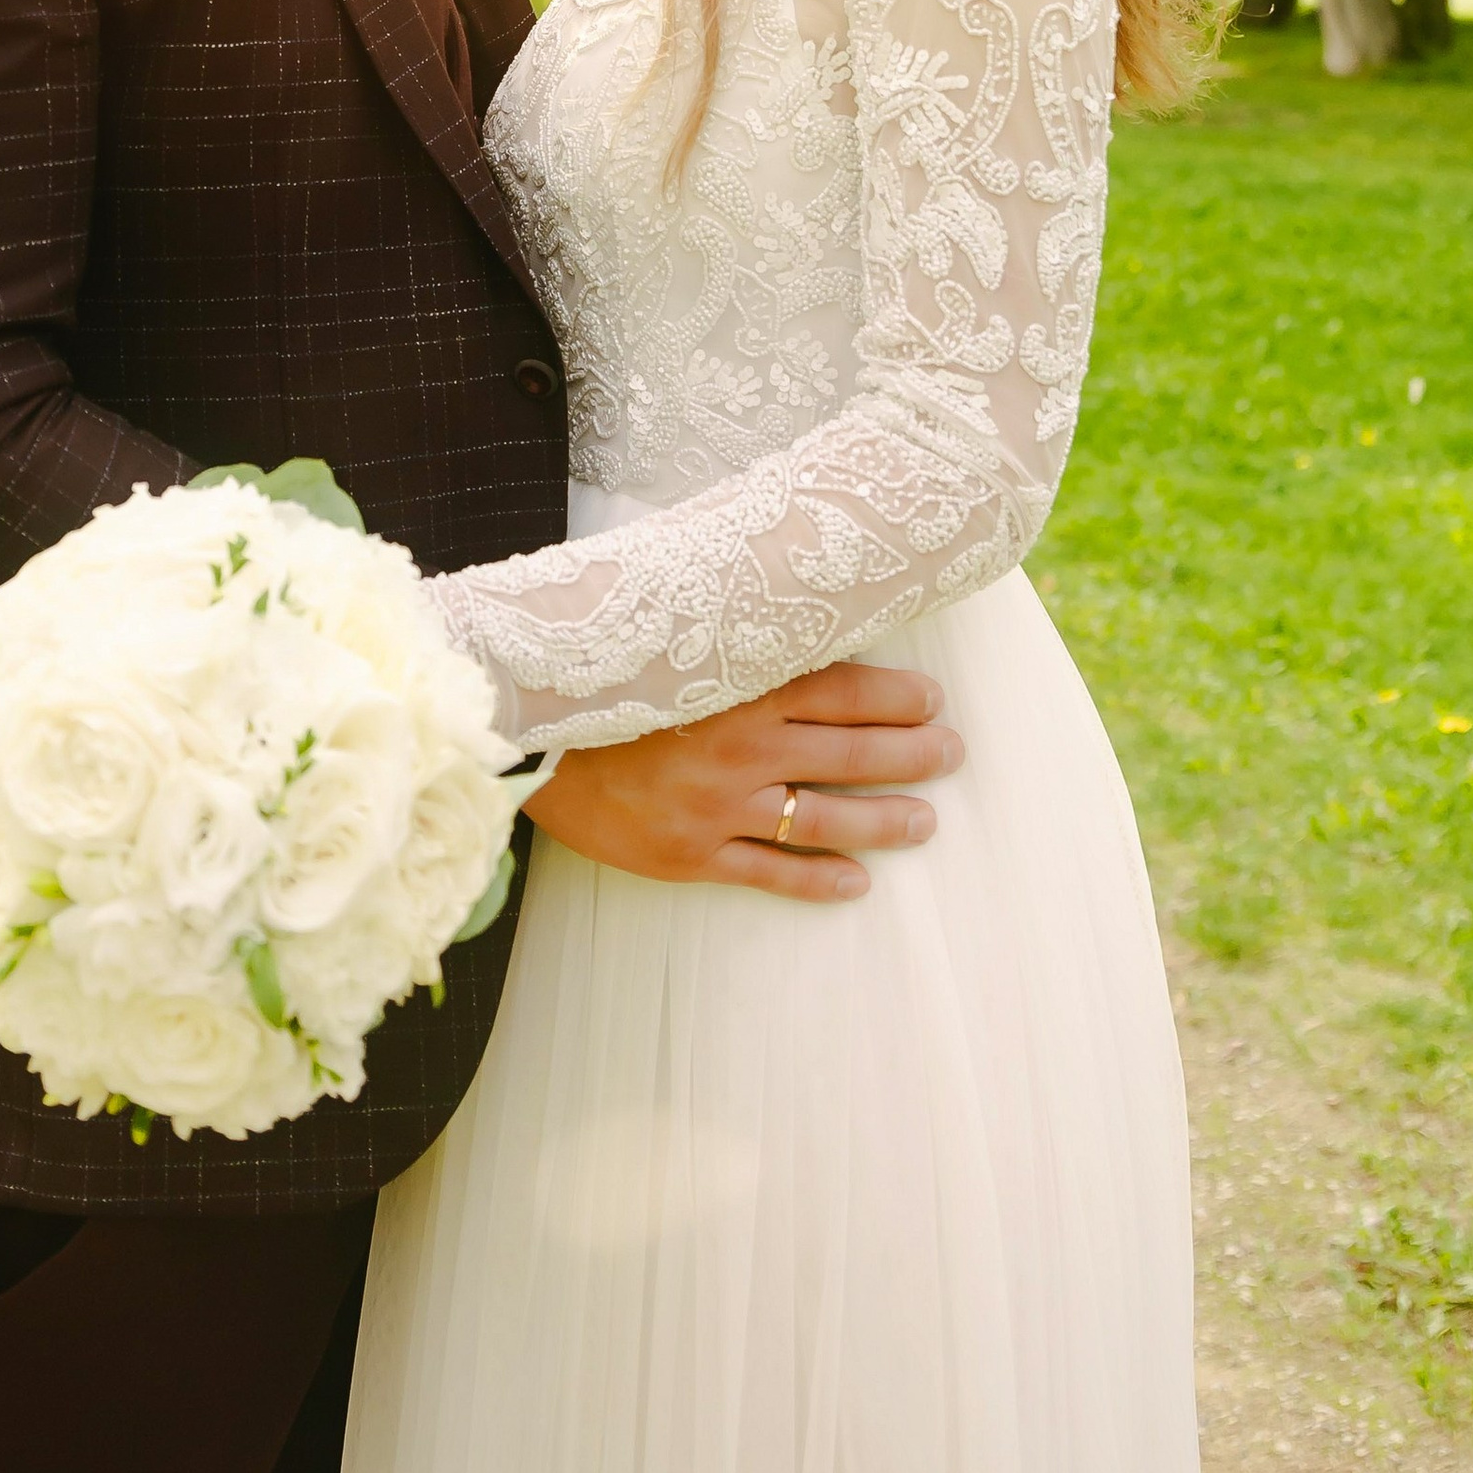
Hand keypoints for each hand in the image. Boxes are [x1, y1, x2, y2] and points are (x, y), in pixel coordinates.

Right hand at [520, 662, 962, 903]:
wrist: (520, 735)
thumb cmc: (595, 674)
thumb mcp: (663, 631)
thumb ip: (721, 623)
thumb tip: (775, 591)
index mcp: (735, 685)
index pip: (839, 688)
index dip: (893, 696)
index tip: (933, 699)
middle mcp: (740, 746)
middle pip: (848, 752)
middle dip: (910, 753)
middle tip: (952, 753)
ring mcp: (718, 806)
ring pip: (822, 816)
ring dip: (883, 820)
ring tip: (926, 821)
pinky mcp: (690, 852)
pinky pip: (769, 871)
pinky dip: (817, 878)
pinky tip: (857, 882)